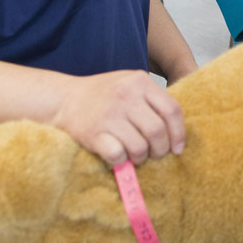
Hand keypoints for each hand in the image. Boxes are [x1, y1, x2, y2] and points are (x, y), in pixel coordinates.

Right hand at [52, 70, 185, 165]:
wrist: (64, 99)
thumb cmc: (103, 95)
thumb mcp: (129, 84)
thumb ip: (153, 99)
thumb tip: (177, 130)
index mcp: (140, 82)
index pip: (172, 110)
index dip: (179, 133)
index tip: (178, 148)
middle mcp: (126, 95)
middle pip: (158, 131)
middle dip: (161, 150)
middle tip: (155, 154)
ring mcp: (109, 114)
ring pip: (140, 147)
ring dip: (141, 158)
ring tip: (136, 156)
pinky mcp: (94, 133)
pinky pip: (119, 155)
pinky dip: (122, 161)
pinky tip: (118, 156)